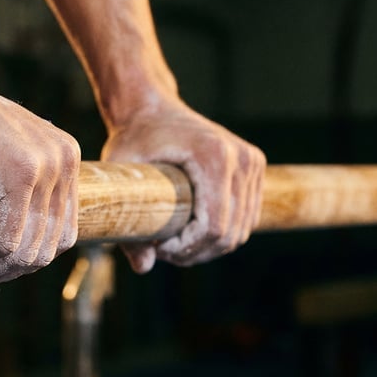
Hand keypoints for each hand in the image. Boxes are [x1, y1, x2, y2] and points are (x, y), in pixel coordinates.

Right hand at [0, 64, 79, 284]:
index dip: (20, 261)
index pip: (59, 235)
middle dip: (2, 271)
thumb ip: (16, 191)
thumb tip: (15, 250)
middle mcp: (64, 160)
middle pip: (45, 248)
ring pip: (24, 251)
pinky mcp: (17, 172)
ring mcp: (44, 165)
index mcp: (64, 158)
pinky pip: (4, 240)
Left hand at [102, 97, 265, 270]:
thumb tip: (143, 268)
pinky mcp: (253, 167)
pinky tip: (190, 228)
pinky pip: (245, 216)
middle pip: (231, 233)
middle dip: (197, 251)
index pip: (215, 226)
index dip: (188, 248)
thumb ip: (129, 222)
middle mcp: (242, 159)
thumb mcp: (123, 176)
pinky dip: (222, 231)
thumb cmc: (134, 138)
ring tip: (174, 239)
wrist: (153, 108)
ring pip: (242, 229)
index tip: (160, 248)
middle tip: (163, 249)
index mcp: (214, 157)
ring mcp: (252, 162)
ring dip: (209, 245)